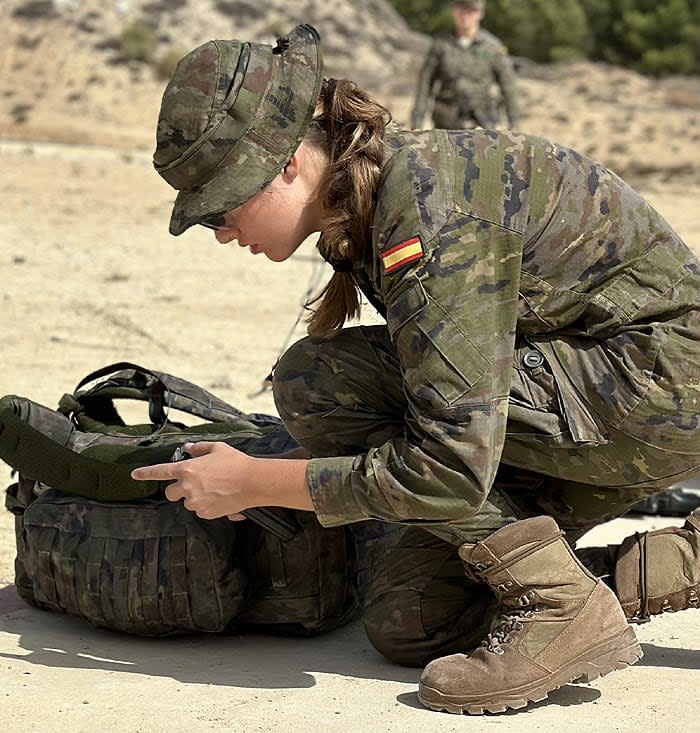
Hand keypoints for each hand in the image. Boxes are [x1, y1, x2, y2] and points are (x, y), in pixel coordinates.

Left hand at [131, 441, 252, 520]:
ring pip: (187, 502)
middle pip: (170, 493)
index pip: (160, 471)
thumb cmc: (236, 463)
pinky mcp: (206, 513)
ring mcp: (196, 502)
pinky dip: (206, 505)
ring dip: (194, 497)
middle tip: (193, 483)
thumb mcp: (217, 448)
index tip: (135, 474)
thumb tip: (189, 448)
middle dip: (177, 489)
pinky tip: (219, 497)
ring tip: (213, 489)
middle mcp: (188, 487)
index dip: (146, 473)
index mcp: (187, 469)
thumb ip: (199, 448)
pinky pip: (200, 510)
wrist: (253, 482)